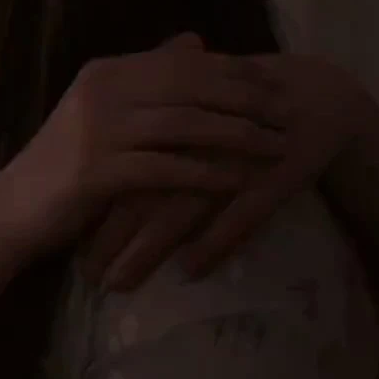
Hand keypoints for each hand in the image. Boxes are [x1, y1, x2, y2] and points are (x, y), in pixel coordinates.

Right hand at [0, 33, 285, 259]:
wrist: (14, 209)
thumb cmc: (64, 164)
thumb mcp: (102, 110)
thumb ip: (147, 77)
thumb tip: (196, 41)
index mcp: (104, 72)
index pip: (182, 62)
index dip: (233, 71)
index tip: (276, 84)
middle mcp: (100, 91)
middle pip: (190, 88)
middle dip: (246, 100)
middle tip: (289, 114)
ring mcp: (96, 131)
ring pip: (185, 125)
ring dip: (238, 136)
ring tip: (277, 148)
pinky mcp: (96, 171)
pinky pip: (167, 169)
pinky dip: (209, 174)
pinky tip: (240, 182)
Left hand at [78, 53, 361, 287]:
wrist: (314, 95)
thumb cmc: (239, 108)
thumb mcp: (192, 115)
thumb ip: (148, 137)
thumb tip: (96, 176)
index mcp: (170, 118)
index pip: (118, 164)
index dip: (91, 202)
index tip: (64, 235)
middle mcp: (194, 138)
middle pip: (141, 190)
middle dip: (109, 235)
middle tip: (85, 273)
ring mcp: (234, 157)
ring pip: (181, 209)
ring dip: (148, 249)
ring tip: (120, 283)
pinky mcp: (273, 175)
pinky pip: (240, 215)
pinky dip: (214, 243)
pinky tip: (188, 272)